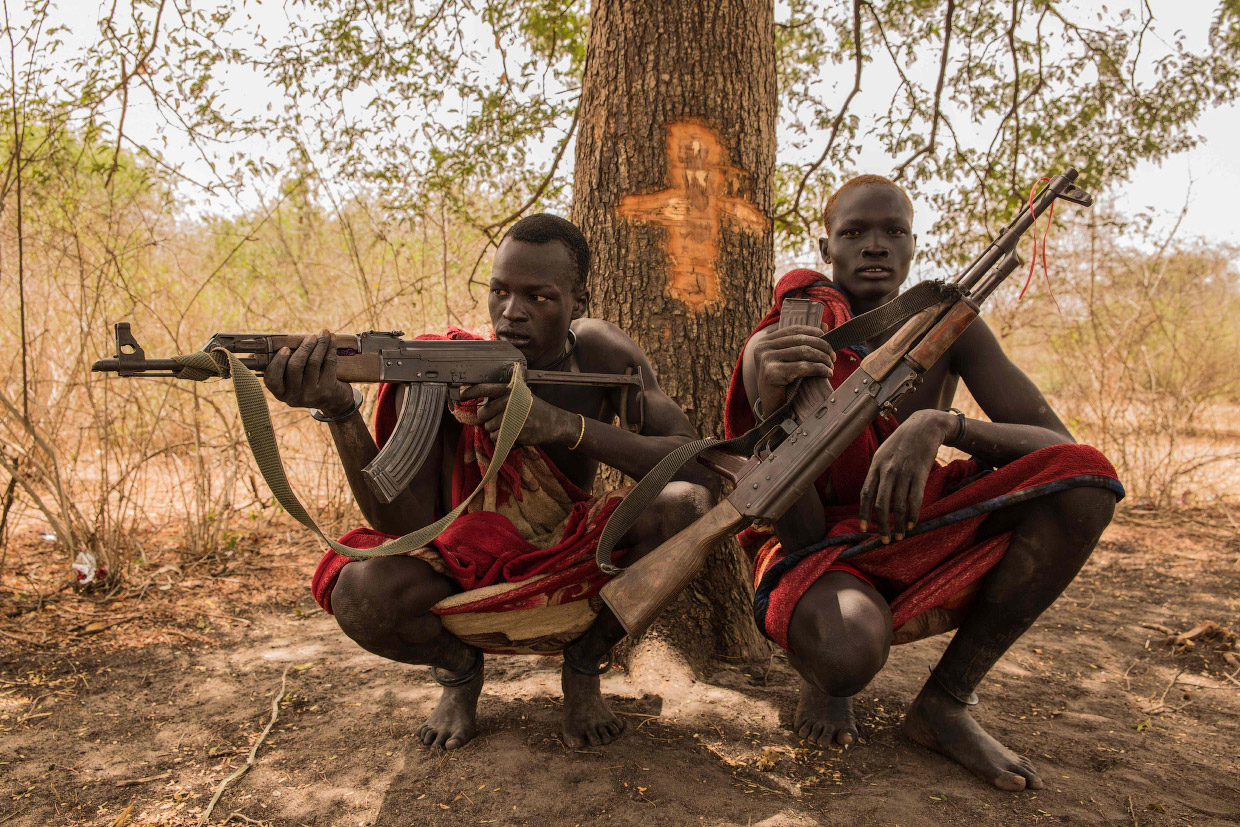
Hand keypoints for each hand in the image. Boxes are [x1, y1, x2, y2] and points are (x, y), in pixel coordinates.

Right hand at [263, 329, 354, 413]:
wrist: (334, 401)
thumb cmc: (310, 384)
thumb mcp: (294, 382)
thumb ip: (285, 367)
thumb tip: (274, 346)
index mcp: (281, 393)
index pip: (272, 378)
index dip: (278, 362)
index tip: (286, 348)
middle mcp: (294, 396)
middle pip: (295, 366)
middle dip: (304, 347)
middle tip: (311, 336)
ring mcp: (311, 395)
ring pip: (314, 362)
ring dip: (320, 344)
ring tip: (324, 334)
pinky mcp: (327, 390)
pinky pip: (328, 364)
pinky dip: (331, 349)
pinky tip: (332, 340)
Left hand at [458, 383, 574, 445]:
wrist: (554, 423)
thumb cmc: (535, 408)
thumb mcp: (522, 395)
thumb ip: (503, 396)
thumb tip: (480, 402)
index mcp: (511, 391)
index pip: (485, 389)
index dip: (470, 392)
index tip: (461, 395)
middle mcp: (510, 403)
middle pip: (483, 414)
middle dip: (487, 418)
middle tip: (499, 418)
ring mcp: (512, 419)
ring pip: (488, 428)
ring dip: (494, 430)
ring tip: (508, 426)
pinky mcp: (514, 433)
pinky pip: (496, 438)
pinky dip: (500, 439)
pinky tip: (511, 433)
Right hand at [751, 325, 834, 414]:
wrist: (773, 409)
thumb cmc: (783, 384)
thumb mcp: (791, 360)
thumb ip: (803, 343)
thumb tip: (824, 326)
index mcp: (765, 341)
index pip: (794, 330)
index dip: (814, 332)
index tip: (828, 341)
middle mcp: (763, 348)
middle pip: (800, 340)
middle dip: (822, 347)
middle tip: (833, 357)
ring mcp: (765, 360)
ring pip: (803, 352)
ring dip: (822, 358)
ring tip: (831, 366)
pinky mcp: (772, 373)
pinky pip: (802, 367)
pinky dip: (819, 369)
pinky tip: (827, 373)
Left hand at [858, 410, 953, 541]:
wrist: (924, 427)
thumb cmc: (901, 442)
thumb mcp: (882, 453)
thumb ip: (876, 473)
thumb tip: (870, 495)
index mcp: (876, 466)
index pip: (866, 494)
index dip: (864, 513)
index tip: (864, 529)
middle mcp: (888, 471)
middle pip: (881, 504)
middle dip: (882, 525)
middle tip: (883, 540)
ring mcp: (904, 473)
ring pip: (898, 505)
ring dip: (898, 524)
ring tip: (898, 536)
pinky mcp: (920, 475)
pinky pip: (915, 500)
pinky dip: (913, 515)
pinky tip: (912, 524)